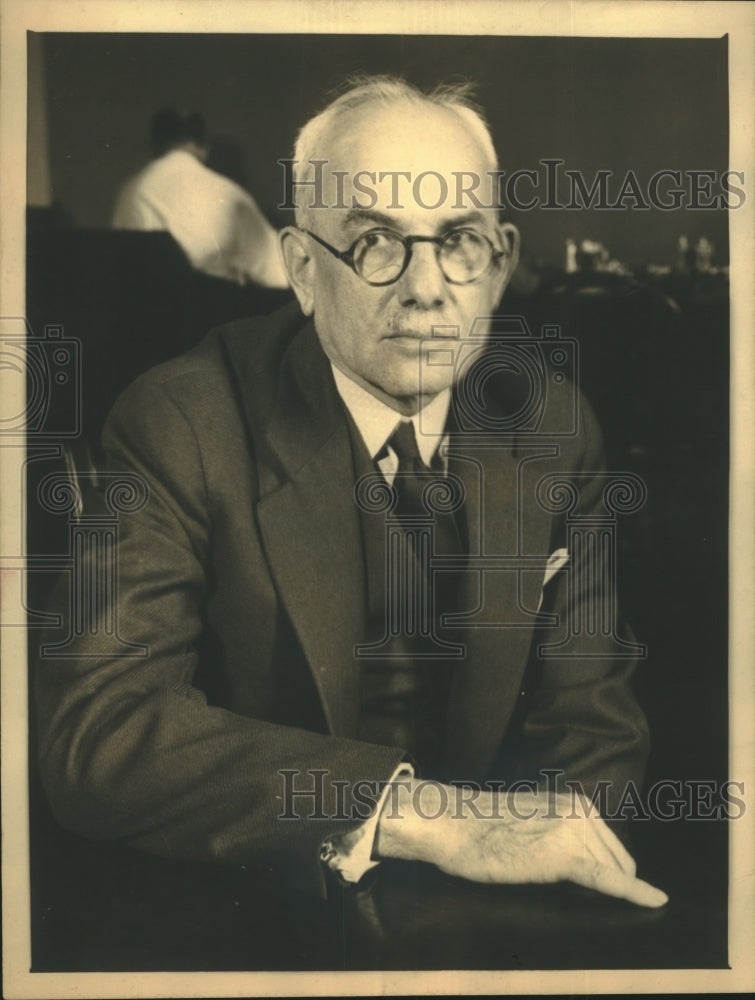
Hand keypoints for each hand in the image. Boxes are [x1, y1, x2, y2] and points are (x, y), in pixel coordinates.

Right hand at [374, 779, 667, 908]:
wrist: (455, 825)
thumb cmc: (483, 828)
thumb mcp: (533, 819)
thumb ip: (561, 831)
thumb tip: (580, 859)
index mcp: (574, 801)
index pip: (610, 844)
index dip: (611, 868)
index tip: (618, 884)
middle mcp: (580, 810)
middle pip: (617, 859)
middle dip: (611, 880)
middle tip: (575, 891)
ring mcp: (573, 831)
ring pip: (612, 872)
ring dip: (606, 889)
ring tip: (569, 892)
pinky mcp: (564, 857)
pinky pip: (608, 880)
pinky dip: (634, 892)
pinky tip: (655, 900)